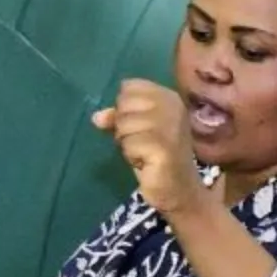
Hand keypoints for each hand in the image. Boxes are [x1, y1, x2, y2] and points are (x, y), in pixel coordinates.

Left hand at [93, 77, 209, 217]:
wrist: (179, 190)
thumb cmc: (157, 157)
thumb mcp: (137, 131)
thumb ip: (118, 118)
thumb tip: (96, 117)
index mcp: (168, 97)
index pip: (130, 86)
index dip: (124, 108)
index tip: (140, 126)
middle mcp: (172, 106)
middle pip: (123, 105)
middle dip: (124, 127)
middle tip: (142, 143)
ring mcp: (170, 126)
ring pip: (124, 125)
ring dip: (128, 144)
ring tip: (145, 154)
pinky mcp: (163, 147)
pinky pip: (129, 144)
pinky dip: (132, 156)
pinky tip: (146, 163)